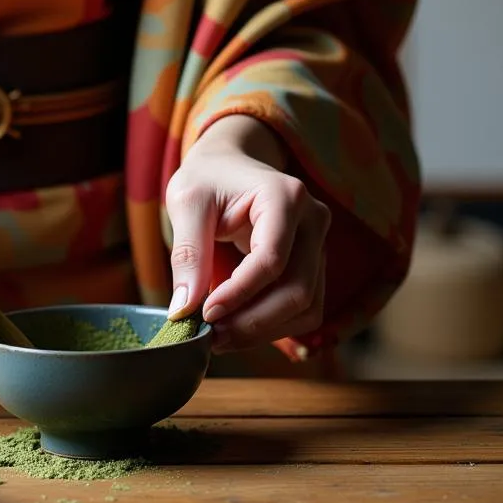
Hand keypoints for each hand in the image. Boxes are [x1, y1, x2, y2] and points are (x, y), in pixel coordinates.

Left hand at [164, 115, 329, 352]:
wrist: (228, 165)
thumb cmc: (207, 178)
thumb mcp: (187, 204)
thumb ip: (188, 253)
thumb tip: (183, 310)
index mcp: (285, 196)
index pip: (271, 259)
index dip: (239, 293)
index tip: (205, 314)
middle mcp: (313, 220)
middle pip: (297, 290)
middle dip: (253, 322)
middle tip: (211, 337)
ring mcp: (319, 244)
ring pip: (306, 307)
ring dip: (264, 331)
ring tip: (220, 337)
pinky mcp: (313, 264)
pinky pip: (304, 308)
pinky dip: (273, 325)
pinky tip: (237, 327)